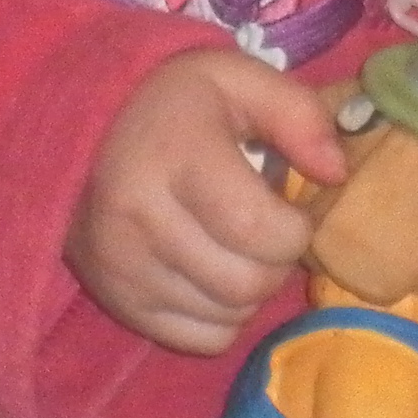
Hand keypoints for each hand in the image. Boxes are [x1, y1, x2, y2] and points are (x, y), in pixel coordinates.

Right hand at [69, 50, 348, 354]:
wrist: (80, 128)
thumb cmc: (173, 102)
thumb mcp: (237, 79)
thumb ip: (297, 114)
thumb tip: (337, 173)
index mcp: (173, 157)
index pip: (257, 230)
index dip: (295, 229)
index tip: (289, 207)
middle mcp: (138, 220)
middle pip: (247, 283)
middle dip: (276, 261)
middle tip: (266, 228)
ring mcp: (122, 268)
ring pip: (229, 316)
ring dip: (250, 288)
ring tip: (236, 245)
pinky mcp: (116, 302)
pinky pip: (200, 339)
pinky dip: (221, 315)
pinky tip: (210, 271)